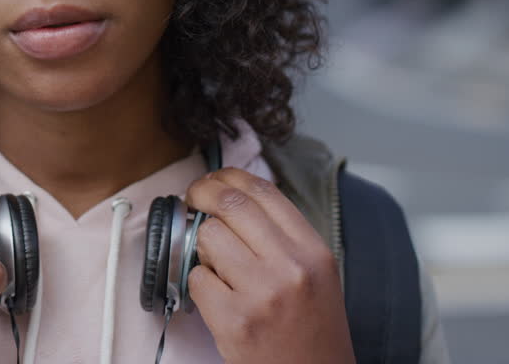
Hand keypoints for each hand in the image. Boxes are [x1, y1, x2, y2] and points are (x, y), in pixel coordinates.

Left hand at [185, 167, 354, 363]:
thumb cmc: (311, 331)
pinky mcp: (233, 320)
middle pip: (230, 204)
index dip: (228, 177)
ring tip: (218, 266)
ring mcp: (261, 293)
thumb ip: (282, 236)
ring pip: (207, 238)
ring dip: (202, 247)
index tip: (213, 180)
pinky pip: (196, 279)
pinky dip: (199, 285)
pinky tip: (219, 299)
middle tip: (192, 199)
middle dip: (201, 193)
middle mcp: (291, 267)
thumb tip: (233, 198)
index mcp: (313, 251)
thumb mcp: (316, 274)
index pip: (264, 191)